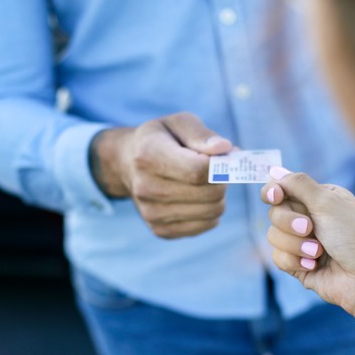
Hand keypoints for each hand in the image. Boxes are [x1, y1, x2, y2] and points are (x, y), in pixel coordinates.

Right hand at [89, 112, 231, 238]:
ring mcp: (151, 213)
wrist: (128, 164)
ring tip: (204, 182)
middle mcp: (146, 187)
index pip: (198, 170)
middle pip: (210, 193)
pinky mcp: (160, 230)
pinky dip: (210, 211)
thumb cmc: (162, 140)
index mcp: (148, 154)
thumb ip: (201, 135)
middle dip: (222, 180)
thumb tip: (224, 149)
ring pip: (213, 211)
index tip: (226, 158)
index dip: (221, 165)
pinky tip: (197, 197)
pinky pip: (207, 225)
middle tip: (216, 169)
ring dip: (218, 195)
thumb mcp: (178, 124)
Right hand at [260, 167, 354, 314]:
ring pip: (273, 236)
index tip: (275, 196)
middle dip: (289, 222)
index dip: (273, 192)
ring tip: (319, 252)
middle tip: (310, 228)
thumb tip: (274, 171)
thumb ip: (298, 184)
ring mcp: (303, 243)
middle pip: (275, 213)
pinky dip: (294, 261)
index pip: (284, 189)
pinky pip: (277, 258)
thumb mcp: (328, 202)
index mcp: (320, 199)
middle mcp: (310, 218)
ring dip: (295, 245)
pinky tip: (314, 265)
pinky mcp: (298, 265)